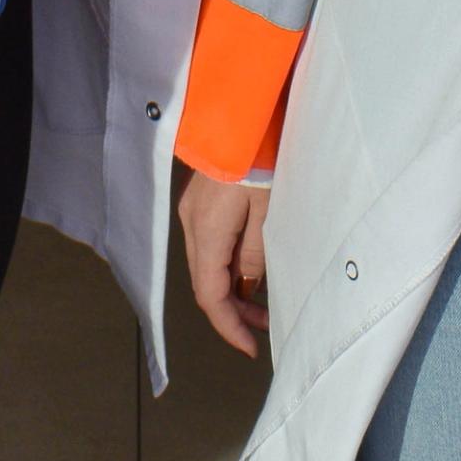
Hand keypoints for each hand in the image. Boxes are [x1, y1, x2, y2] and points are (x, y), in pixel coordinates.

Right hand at [177, 168, 273, 357]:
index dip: (229, 326)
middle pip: (205, 283)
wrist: (242, 112)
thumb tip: (247, 287)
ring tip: (262, 304)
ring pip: (206, 265)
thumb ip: (256, 255)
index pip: (210, 295)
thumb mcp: (268, 211)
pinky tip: (250, 269)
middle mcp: (191, 224)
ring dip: (231, 289)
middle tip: (264, 328)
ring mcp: (192, 210)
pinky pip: (210, 245)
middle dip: (233, 312)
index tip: (251, 348)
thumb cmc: (261, 158)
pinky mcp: (201, 200)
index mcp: (206, 232)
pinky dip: (228, 266)